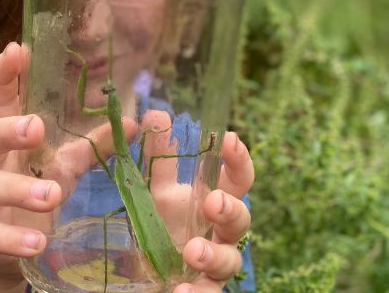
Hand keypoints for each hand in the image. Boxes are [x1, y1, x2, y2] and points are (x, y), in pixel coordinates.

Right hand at [0, 42, 136, 288]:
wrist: (9, 245)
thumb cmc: (36, 190)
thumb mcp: (66, 167)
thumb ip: (92, 145)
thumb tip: (132, 121)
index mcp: (9, 141)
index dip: (2, 75)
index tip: (16, 50)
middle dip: (6, 130)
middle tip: (35, 128)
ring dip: (18, 189)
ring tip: (51, 195)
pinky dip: (10, 240)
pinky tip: (37, 244)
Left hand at [139, 111, 253, 292]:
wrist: (147, 268)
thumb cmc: (160, 223)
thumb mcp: (155, 189)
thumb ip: (159, 157)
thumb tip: (156, 113)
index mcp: (212, 201)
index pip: (237, 179)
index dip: (239, 159)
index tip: (229, 138)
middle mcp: (218, 232)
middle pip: (242, 219)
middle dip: (232, 209)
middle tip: (213, 202)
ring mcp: (212, 264)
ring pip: (231, 261)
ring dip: (214, 254)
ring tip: (193, 250)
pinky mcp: (199, 289)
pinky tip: (181, 290)